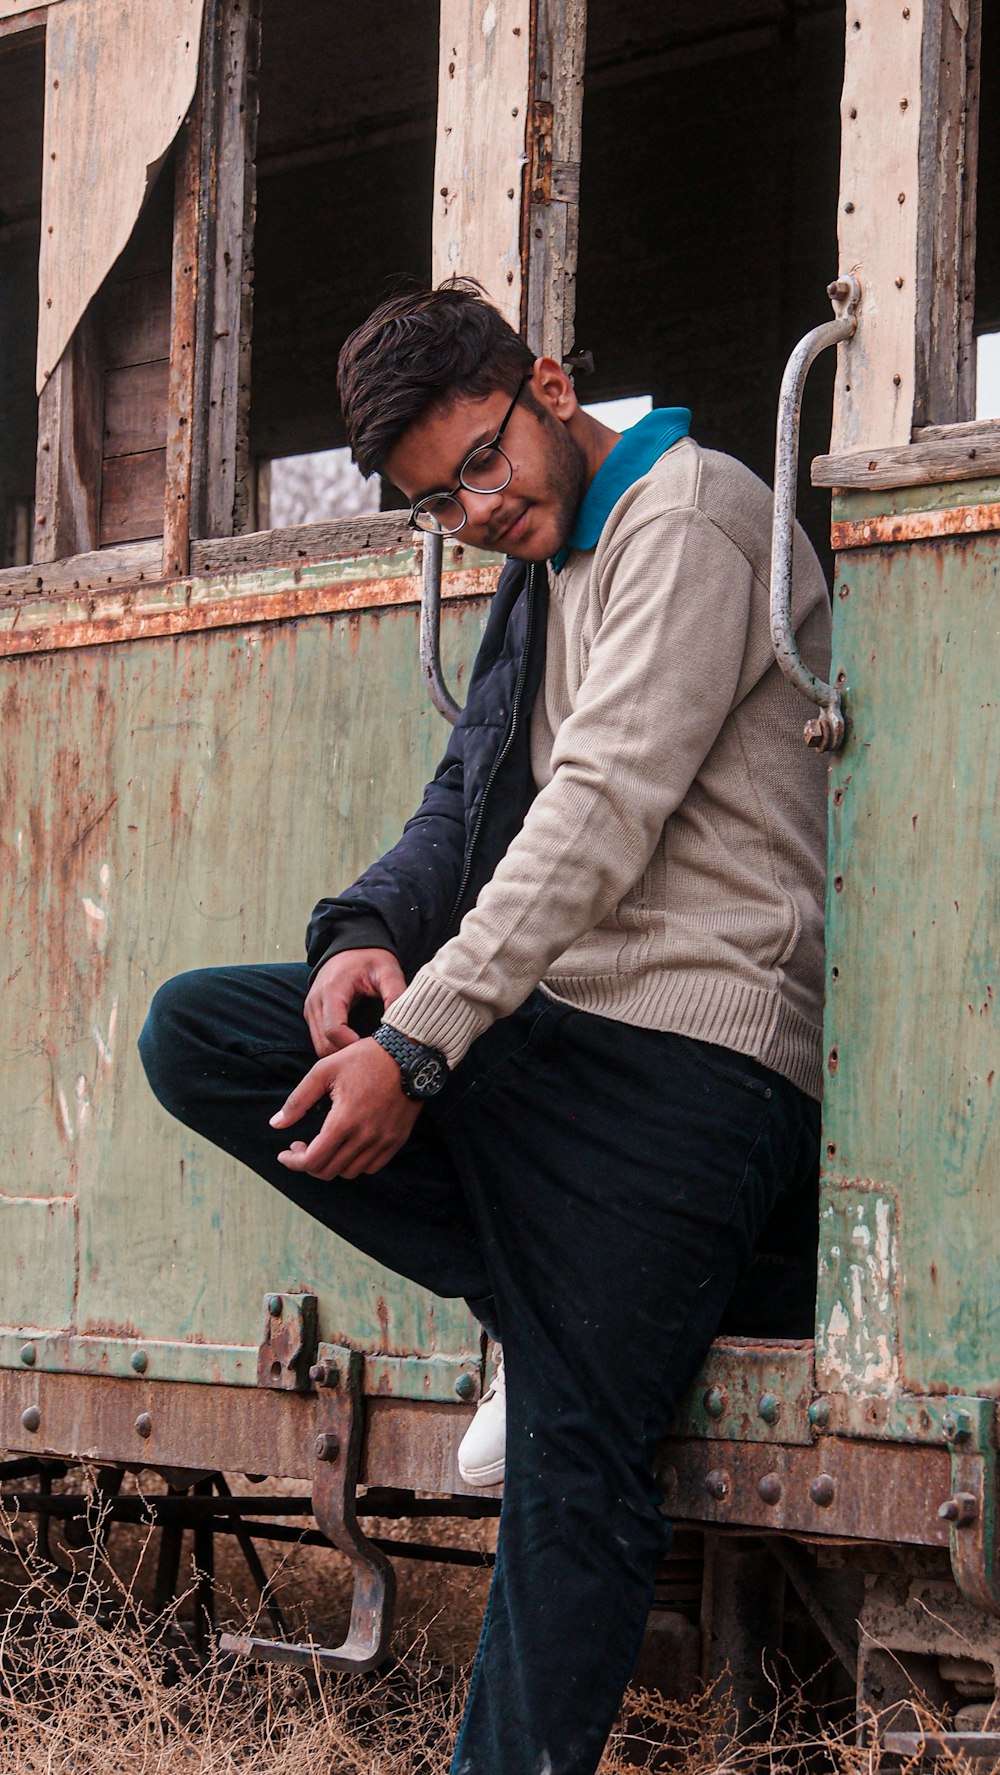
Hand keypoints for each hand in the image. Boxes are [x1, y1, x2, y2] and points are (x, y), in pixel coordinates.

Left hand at [270, 1037, 420, 1179]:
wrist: (407, 1055)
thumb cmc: (362, 1059)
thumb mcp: (324, 1071)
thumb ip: (297, 1101)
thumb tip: (276, 1124)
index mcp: (343, 1120)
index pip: (313, 1160)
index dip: (293, 1162)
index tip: (285, 1154)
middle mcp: (365, 1136)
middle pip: (329, 1171)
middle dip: (308, 1163)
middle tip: (301, 1146)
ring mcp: (383, 1141)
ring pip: (350, 1172)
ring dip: (331, 1164)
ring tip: (324, 1146)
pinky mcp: (397, 1140)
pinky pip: (372, 1167)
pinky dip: (355, 1164)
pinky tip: (348, 1147)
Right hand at [304, 948, 406, 1057]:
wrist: (352, 945)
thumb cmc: (370, 957)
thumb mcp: (388, 971)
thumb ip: (396, 994)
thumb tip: (403, 1023)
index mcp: (332, 990)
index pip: (334, 1030)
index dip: (352, 1045)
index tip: (374, 1050)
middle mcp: (315, 1002)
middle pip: (323, 1044)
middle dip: (347, 1055)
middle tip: (372, 1056)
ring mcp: (310, 1010)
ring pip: (319, 1046)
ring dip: (340, 1054)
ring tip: (366, 1053)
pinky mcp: (312, 1015)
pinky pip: (320, 1041)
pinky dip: (336, 1048)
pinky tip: (357, 1046)